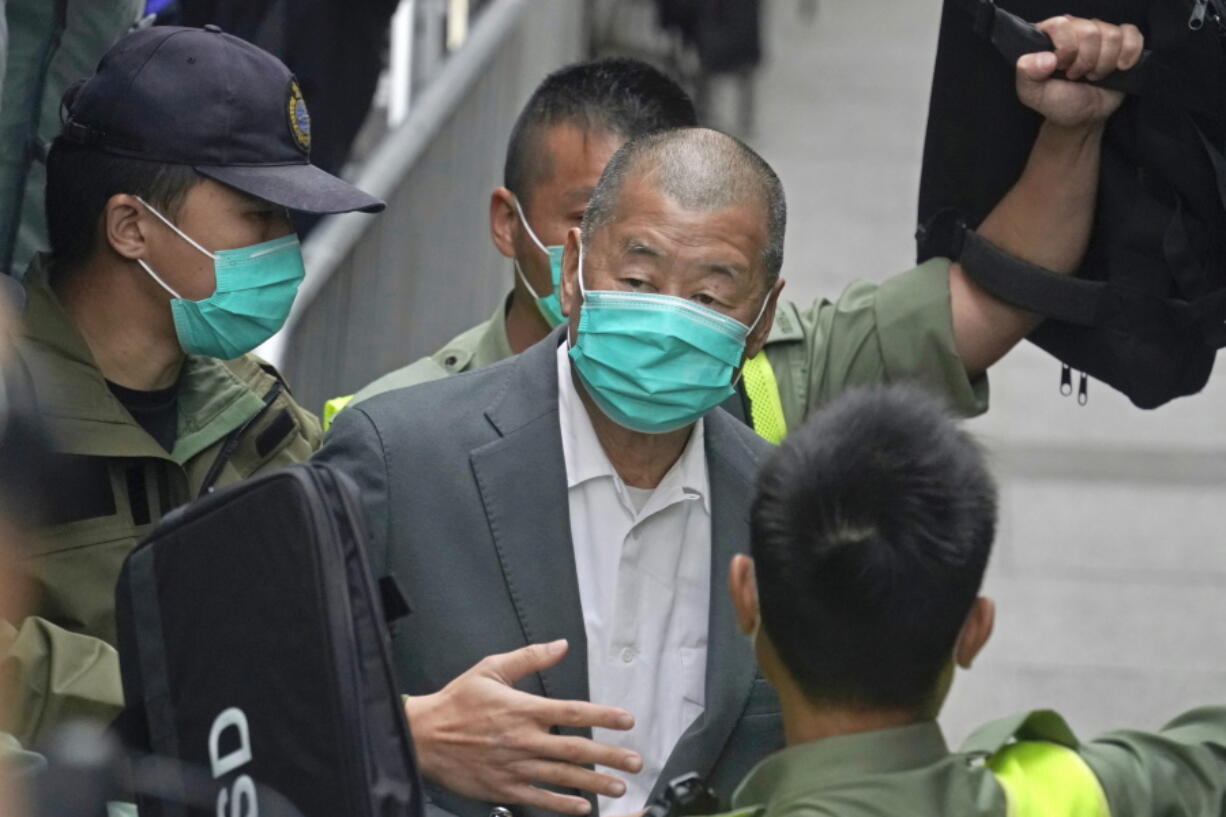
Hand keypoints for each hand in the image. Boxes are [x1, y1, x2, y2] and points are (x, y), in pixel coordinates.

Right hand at [405, 640, 642, 814]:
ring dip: (595, 783)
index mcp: (524, 709)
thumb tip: (560, 645)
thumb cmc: (457, 701)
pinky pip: (539, 798)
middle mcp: (525, 740)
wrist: (422, 735)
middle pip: (576, 750)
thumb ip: (529, 657)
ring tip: (620, 788)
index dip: (604, 717)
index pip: (574, 712)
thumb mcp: (490, 669)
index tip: (627, 720)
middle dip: (610, 757)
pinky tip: (582, 807)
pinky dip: (562, 804)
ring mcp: (515, 767)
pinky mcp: (503, 788)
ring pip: (563, 777)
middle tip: (636, 762)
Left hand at [1016, 16, 1143, 128]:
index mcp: (1048, 35)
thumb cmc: (1056, 102)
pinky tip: (1120, 68)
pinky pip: (1132, 34)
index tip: (1062, 68)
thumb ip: (1027, 73)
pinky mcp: (1121, 40)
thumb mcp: (1032, 93)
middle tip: (1077, 76)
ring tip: (1093, 76)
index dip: (1066, 50)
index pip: (1061, 25)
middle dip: (1086, 61)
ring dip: (1104, 63)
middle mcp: (1074, 28)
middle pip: (1090, 31)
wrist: (1082, 116)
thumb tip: (1046, 58)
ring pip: (1112, 35)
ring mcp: (1099, 33)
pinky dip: (1129, 53)